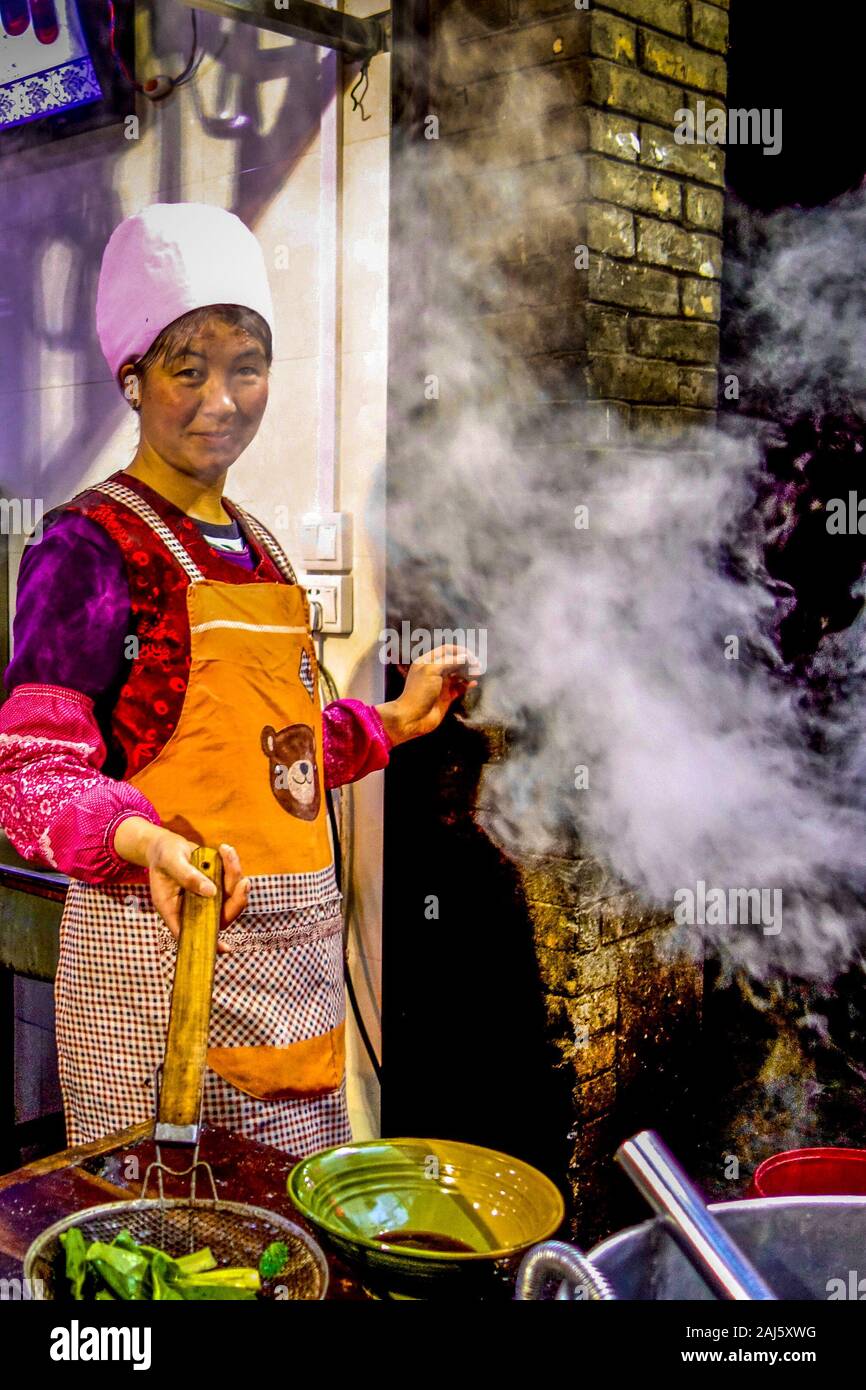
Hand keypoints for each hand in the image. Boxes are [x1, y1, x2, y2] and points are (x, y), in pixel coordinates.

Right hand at [113, 819, 249, 952]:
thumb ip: (188, 876)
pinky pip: (232, 883)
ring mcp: (207, 898)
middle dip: (235, 901)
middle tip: (242, 881)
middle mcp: (194, 909)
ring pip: (231, 898)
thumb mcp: (171, 862)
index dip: (208, 943)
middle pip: (220, 917)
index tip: (225, 948)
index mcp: (174, 910)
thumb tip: (211, 892)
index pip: (191, 933)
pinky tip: (225, 851)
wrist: (167, 845)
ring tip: (227, 852)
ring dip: (235, 876)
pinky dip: (233, 867)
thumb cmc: (163, 855)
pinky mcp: (217, 886)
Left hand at [376, 644, 480, 744]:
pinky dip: (467, 685)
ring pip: (458, 674)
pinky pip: (459, 688)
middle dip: (466, 662)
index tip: (471, 655)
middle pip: (454, 661)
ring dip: (468, 672)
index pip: (446, 650)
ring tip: (478, 673)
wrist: (413, 717)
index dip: (459, 651)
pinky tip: (473, 683)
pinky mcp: (446, 697)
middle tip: (478, 665)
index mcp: (428, 662)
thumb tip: (466, 657)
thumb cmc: (419, 692)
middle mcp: (435, 671)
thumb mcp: (432, 670)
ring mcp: (441, 684)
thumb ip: (449, 662)